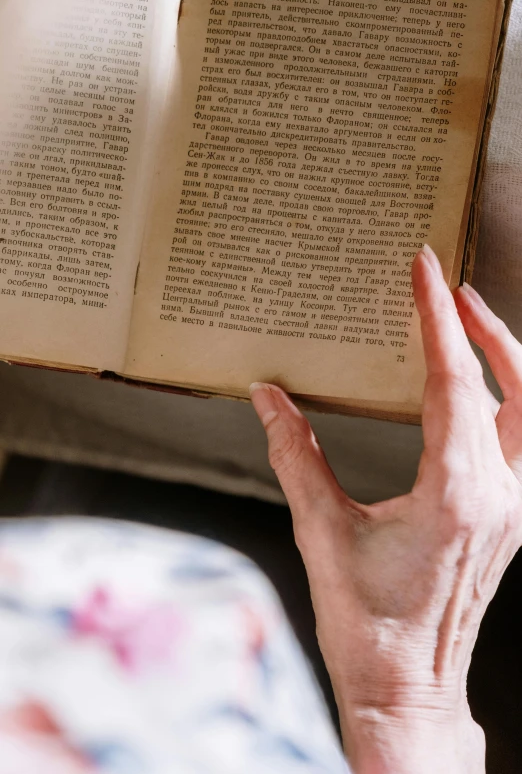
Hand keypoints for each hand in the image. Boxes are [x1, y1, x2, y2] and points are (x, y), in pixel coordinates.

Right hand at [250, 246, 521, 773]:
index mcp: (454, 495)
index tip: (424, 271)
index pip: (454, 383)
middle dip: (486, 328)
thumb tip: (269, 399)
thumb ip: (295, 456)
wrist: (407, 686)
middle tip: (451, 290)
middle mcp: (498, 496)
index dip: (437, 320)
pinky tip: (479, 389)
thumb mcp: (321, 532)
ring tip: (470, 326)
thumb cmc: (367, 623)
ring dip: (507, 362)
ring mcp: (513, 509)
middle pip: (516, 386)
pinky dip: (507, 399)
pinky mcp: (508, 519)